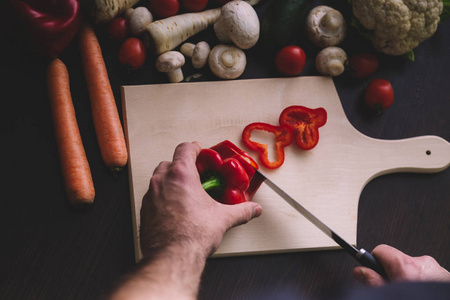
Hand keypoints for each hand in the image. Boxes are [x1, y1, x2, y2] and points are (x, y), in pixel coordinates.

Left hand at [139, 141, 262, 259]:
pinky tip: (174, 208)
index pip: (185, 149)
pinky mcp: (144, 210)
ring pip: (158, 178)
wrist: (171, 256)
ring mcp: (150, 195)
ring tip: (184, 192)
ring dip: (169, 180)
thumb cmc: (192, 234)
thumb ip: (241, 211)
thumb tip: (253, 209)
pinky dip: (162, 196)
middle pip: (169, 162)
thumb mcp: (223, 219)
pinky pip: (152, 195)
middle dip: (181, 165)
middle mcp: (162, 181)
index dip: (194, 147)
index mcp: (181, 175)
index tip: (199, 150)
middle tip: (194, 174)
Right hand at [353, 244, 449, 286]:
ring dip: (410, 279)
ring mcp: (436, 269)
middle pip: (398, 261)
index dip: (374, 262)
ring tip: (411, 294)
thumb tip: (360, 271)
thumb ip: (373, 281)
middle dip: (394, 273)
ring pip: (414, 269)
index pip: (381, 250)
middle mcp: (422, 263)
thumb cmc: (419, 299)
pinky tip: (421, 293)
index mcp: (405, 266)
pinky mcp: (445, 276)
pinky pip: (428, 274)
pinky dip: (423, 282)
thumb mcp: (389, 294)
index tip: (372, 272)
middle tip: (394, 289)